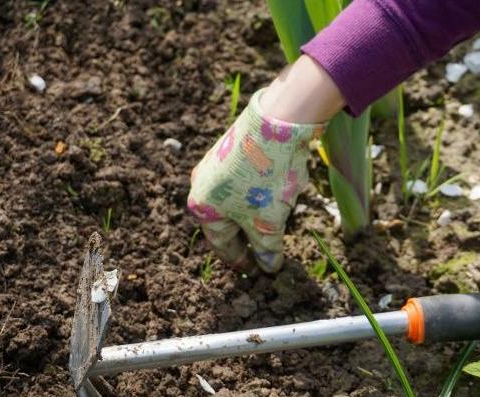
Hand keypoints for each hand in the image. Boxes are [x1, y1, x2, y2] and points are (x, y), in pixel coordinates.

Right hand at [187, 88, 325, 272]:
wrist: (277, 123)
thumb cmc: (265, 179)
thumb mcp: (268, 223)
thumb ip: (267, 249)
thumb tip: (269, 267)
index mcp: (202, 208)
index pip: (222, 245)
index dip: (242, 261)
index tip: (257, 271)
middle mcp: (201, 186)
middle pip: (227, 223)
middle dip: (249, 237)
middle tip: (266, 251)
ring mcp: (215, 165)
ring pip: (236, 201)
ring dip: (255, 214)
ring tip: (277, 221)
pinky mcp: (231, 150)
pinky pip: (243, 182)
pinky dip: (258, 194)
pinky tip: (278, 193)